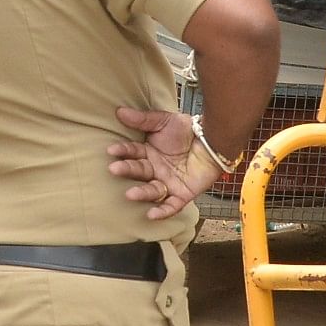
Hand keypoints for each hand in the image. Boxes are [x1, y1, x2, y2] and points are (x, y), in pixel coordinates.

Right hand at [108, 104, 210, 220]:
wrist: (213, 142)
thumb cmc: (188, 131)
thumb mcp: (164, 121)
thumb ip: (143, 119)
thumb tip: (120, 111)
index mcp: (149, 153)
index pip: (132, 153)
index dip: (122, 151)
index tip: (111, 150)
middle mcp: (155, 170)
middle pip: (139, 172)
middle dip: (127, 171)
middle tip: (115, 169)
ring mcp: (167, 183)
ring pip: (152, 190)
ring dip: (141, 193)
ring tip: (131, 193)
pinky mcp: (182, 195)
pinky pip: (170, 206)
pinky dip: (161, 211)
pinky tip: (151, 214)